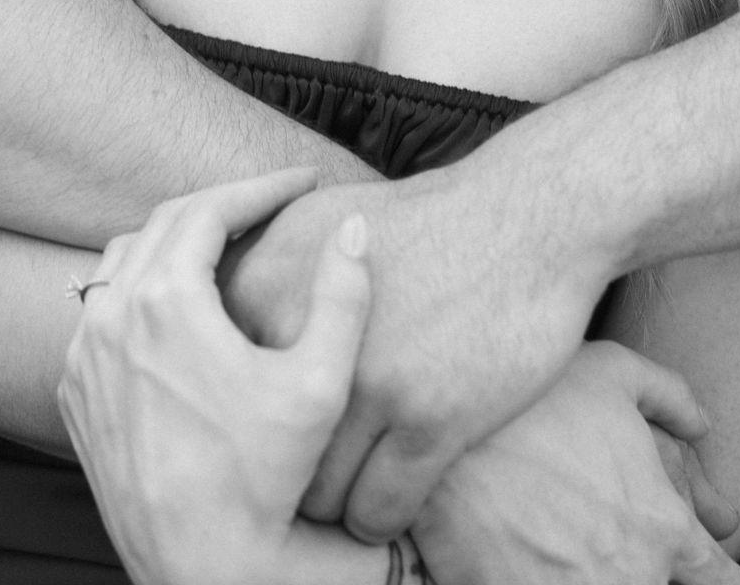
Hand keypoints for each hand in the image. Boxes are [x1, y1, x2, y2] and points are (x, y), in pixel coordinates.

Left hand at [60, 169, 377, 584]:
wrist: (201, 567)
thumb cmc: (263, 480)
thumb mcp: (320, 386)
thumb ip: (344, 297)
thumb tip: (354, 227)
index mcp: (167, 300)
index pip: (212, 208)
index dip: (262, 187)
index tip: (303, 181)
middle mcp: (112, 316)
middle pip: (166, 223)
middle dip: (223, 205)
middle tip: (270, 202)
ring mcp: (85, 353)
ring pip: (125, 260)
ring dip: (177, 241)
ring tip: (228, 242)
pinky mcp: (74, 389)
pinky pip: (101, 310)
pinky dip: (140, 287)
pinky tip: (180, 302)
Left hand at [226, 153, 622, 539]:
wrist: (523, 221)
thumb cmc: (422, 223)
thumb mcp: (319, 221)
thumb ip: (260, 271)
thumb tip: (216, 316)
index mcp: (264, 283)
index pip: (216, 382)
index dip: (242, 413)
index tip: (269, 429)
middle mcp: (299, 334)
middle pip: (258, 445)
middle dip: (283, 472)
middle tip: (309, 473)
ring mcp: (365, 381)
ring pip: (316, 493)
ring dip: (332, 503)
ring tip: (350, 490)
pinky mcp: (427, 422)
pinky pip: (376, 512)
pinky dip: (379, 520)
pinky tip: (393, 496)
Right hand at [411, 344, 739, 584]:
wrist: (442, 442)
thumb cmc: (531, 398)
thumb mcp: (610, 369)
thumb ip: (669, 394)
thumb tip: (702, 424)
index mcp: (664, 527)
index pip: (721, 580)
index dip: (711, 569)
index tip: (695, 562)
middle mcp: (634, 577)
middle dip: (648, 569)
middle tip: (604, 534)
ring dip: (595, 573)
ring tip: (567, 543)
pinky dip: (549, 578)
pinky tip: (533, 557)